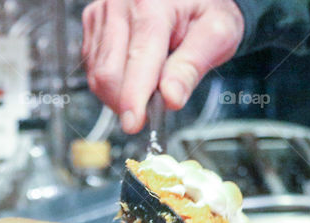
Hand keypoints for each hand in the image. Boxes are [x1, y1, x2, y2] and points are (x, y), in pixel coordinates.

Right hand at [81, 0, 243, 133]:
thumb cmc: (205, 7)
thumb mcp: (216, 33)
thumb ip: (192, 66)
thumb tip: (171, 98)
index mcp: (152, 5)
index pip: (137, 61)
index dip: (134, 98)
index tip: (134, 123)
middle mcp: (120, 6)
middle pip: (109, 74)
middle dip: (127, 101)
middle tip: (153, 106)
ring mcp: (102, 14)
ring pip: (97, 76)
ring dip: (119, 93)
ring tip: (148, 82)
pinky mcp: (93, 24)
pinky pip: (93, 68)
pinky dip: (113, 81)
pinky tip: (133, 72)